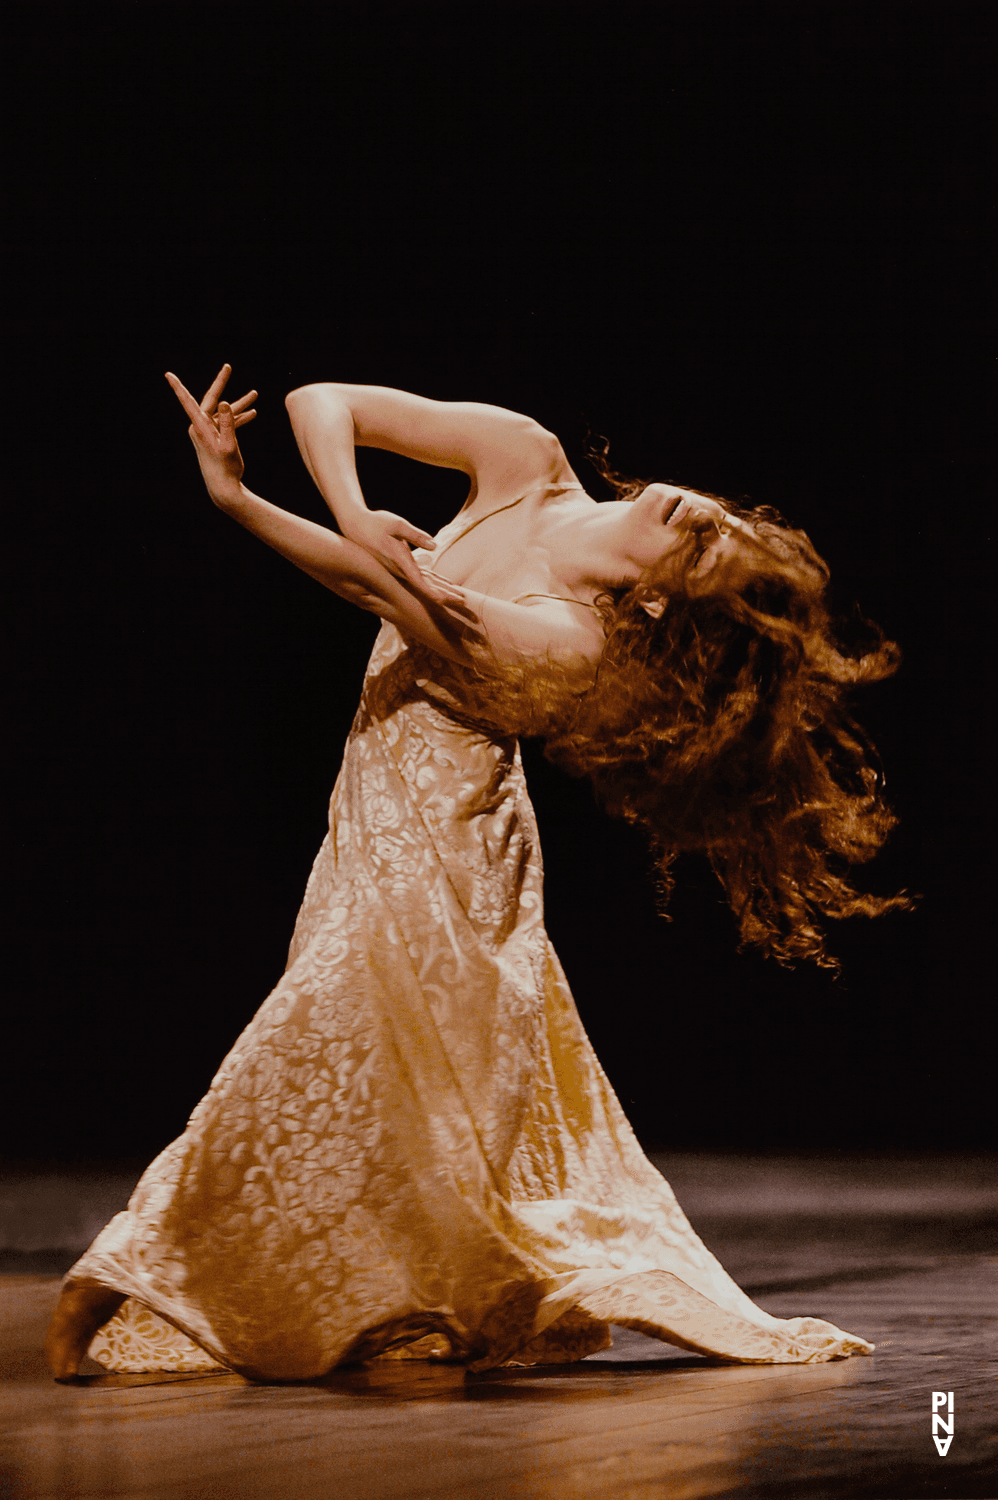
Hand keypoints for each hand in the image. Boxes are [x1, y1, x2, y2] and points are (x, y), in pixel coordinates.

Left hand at [165, 364, 257, 507]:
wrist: (224, 488)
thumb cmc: (226, 469)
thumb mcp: (230, 445)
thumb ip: (228, 423)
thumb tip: (224, 402)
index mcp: (199, 427)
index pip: (188, 401)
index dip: (178, 387)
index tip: (168, 374)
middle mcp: (200, 427)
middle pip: (211, 400)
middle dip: (222, 383)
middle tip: (228, 367)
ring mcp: (207, 432)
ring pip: (223, 412)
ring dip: (239, 405)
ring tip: (255, 395)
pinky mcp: (214, 438)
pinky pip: (225, 423)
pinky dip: (238, 419)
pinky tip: (253, 414)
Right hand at [344, 508, 456, 603]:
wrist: (355, 525)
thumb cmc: (376, 522)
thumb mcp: (397, 525)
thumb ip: (415, 535)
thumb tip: (434, 546)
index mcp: (400, 562)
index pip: (420, 582)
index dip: (434, 592)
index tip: (448, 600)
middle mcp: (399, 571)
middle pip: (424, 587)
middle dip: (443, 595)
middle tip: (462, 601)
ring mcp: (398, 570)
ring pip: (422, 584)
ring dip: (440, 590)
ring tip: (458, 597)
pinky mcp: (398, 565)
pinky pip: (418, 577)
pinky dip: (431, 582)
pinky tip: (441, 585)